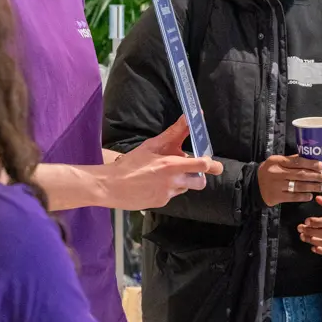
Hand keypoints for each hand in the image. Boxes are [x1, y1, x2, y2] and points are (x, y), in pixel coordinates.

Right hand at [104, 116, 223, 209]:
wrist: (111, 186)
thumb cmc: (130, 163)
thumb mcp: (151, 145)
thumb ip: (173, 133)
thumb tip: (188, 118)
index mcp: (171, 165)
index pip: (202, 165)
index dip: (210, 164)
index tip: (210, 161)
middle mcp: (173, 182)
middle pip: (200, 183)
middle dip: (200, 176)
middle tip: (192, 169)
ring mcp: (167, 194)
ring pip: (185, 188)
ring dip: (182, 181)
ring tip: (165, 175)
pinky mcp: (161, 203)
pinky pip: (172, 195)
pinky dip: (168, 189)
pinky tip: (154, 183)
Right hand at [257, 155, 321, 206]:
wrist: (253, 185)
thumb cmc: (268, 171)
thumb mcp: (276, 161)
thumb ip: (290, 160)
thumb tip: (309, 158)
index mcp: (277, 161)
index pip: (297, 162)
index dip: (310, 164)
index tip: (321, 166)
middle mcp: (277, 173)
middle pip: (300, 174)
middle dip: (315, 176)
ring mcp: (276, 186)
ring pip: (298, 186)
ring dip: (312, 187)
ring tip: (321, 187)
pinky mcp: (276, 197)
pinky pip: (293, 197)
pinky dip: (303, 196)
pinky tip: (310, 196)